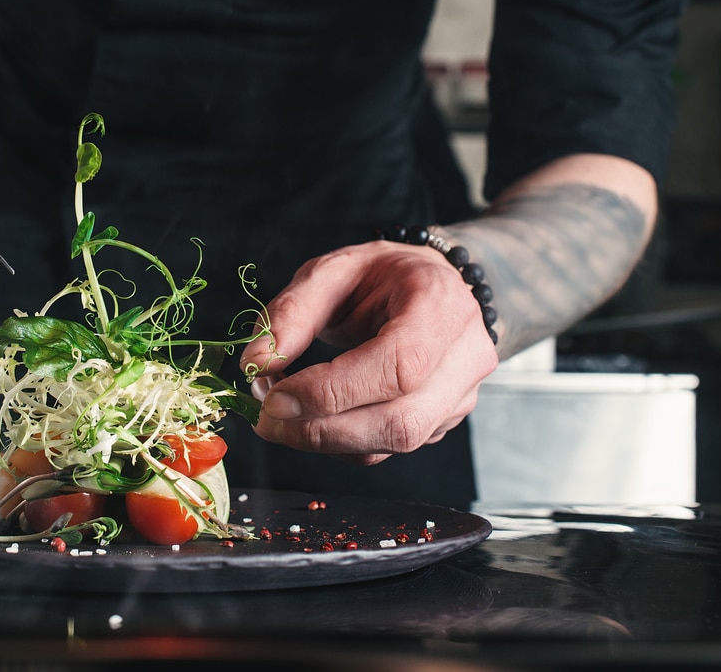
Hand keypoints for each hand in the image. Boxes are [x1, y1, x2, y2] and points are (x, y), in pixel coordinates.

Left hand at [239, 241, 498, 465]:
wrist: (434, 285)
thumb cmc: (384, 275)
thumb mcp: (333, 271)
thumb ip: (292, 313)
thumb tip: (256, 362)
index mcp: (441, 305)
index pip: (398, 367)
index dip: (332, 392)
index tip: (275, 398)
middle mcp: (464, 356)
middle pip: (399, 421)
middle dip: (322, 430)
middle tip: (266, 419)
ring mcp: (461, 395)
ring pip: (395, 443)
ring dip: (326, 441)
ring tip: (281, 417)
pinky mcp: (443, 421)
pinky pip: (390, 448)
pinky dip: (342, 443)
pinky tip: (312, 420)